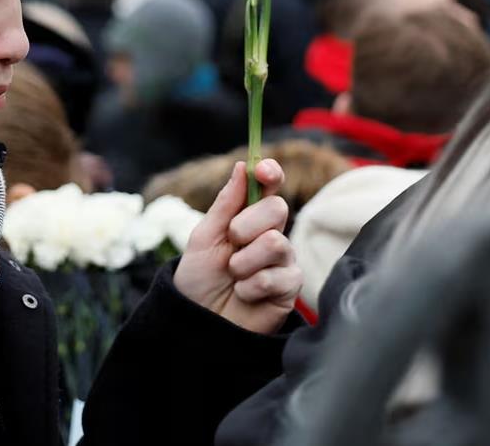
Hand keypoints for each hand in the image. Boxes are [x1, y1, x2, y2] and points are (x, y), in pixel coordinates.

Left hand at [173, 160, 301, 334]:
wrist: (200, 324)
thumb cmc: (199, 281)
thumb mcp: (204, 238)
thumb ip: (226, 204)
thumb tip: (242, 166)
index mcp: (248, 217)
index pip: (269, 187)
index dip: (269, 173)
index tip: (262, 170)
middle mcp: (270, 234)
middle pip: (277, 208)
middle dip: (246, 225)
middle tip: (231, 244)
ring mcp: (283, 260)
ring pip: (276, 243)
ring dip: (244, 262)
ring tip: (234, 277)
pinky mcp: (290, 287)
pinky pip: (277, 276)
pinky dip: (251, 287)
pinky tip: (245, 295)